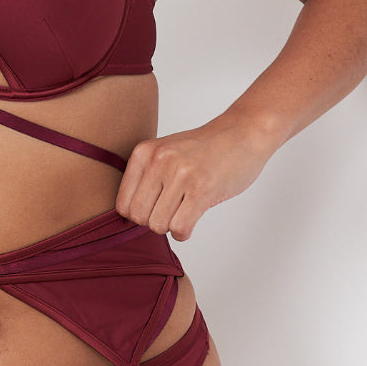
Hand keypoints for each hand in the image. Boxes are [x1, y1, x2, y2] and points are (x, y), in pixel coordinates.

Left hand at [116, 116, 274, 240]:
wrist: (243, 133)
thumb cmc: (205, 148)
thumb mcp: (166, 150)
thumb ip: (145, 176)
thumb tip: (129, 215)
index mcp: (144, 152)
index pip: (123, 203)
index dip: (137, 214)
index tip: (154, 210)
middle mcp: (158, 161)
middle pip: (139, 217)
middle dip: (154, 222)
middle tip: (170, 213)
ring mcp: (180, 175)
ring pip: (158, 225)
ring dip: (171, 227)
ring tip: (183, 213)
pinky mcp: (202, 189)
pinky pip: (180, 227)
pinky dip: (183, 232)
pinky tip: (191, 221)